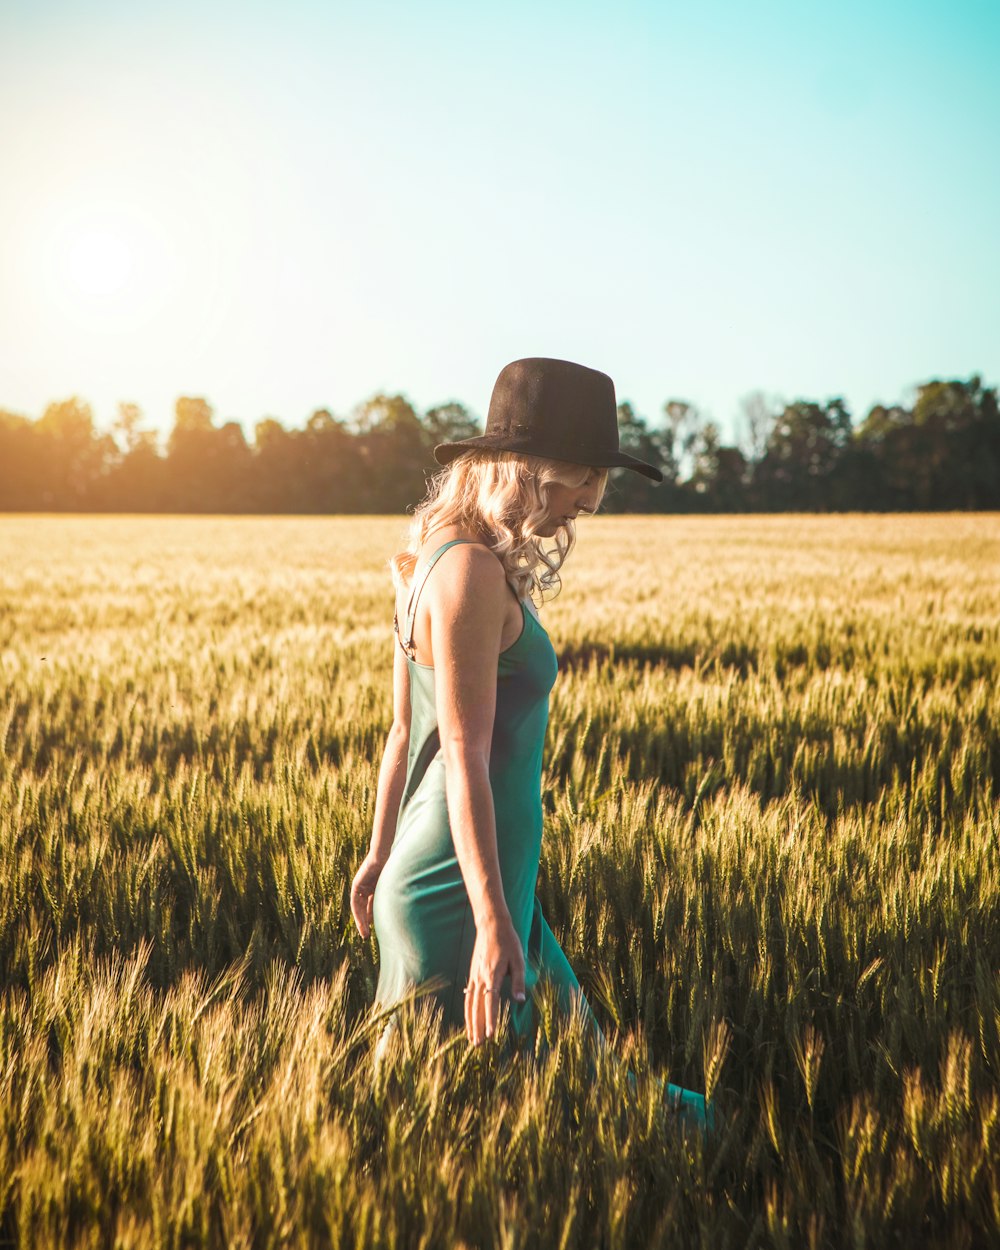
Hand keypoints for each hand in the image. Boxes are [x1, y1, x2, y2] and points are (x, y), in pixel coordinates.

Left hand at [350, 851, 385, 939]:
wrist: (383, 856)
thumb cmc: (392, 869)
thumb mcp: (390, 889)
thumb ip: (391, 899)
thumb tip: (401, 913)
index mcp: (376, 887)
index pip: (372, 906)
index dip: (373, 918)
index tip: (375, 930)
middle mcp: (367, 887)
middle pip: (364, 909)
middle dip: (365, 923)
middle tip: (367, 936)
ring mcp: (361, 886)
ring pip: (359, 907)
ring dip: (361, 921)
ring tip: (364, 933)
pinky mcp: (356, 885)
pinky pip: (355, 902)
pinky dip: (358, 913)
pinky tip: (361, 922)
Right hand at [464, 911, 526, 1045]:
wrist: (491, 925)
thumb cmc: (508, 942)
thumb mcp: (519, 959)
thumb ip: (519, 981)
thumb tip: (520, 1000)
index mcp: (494, 975)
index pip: (491, 1001)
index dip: (491, 1019)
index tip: (490, 1035)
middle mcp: (481, 978)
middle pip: (477, 1007)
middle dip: (477, 1027)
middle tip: (478, 1046)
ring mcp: (475, 976)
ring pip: (470, 1003)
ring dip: (470, 1022)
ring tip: (471, 1038)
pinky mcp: (473, 974)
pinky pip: (469, 995)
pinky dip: (468, 1009)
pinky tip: (468, 1018)